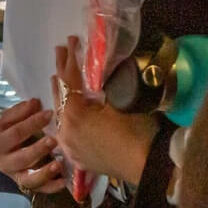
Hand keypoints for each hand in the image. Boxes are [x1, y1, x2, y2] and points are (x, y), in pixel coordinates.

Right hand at [0, 98, 62, 193]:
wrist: (13, 154)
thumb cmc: (18, 133)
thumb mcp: (17, 121)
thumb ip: (24, 112)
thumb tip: (35, 102)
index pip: (12, 129)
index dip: (29, 121)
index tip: (48, 112)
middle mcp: (3, 159)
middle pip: (19, 155)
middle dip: (37, 148)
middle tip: (53, 140)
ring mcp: (15, 174)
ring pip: (28, 176)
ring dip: (44, 171)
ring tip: (58, 163)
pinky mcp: (27, 185)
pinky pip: (40, 189)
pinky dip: (52, 186)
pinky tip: (63, 180)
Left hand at [52, 38, 155, 183]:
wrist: (149, 166)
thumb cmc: (138, 131)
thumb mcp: (121, 101)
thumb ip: (101, 89)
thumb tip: (93, 78)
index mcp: (74, 114)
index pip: (69, 80)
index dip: (70, 59)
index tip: (69, 41)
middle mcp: (65, 131)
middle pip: (59, 97)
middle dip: (61, 73)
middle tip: (60, 52)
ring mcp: (69, 147)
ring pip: (60, 116)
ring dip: (61, 97)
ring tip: (58, 79)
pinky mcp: (77, 158)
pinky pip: (66, 133)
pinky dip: (66, 118)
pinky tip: (67, 113)